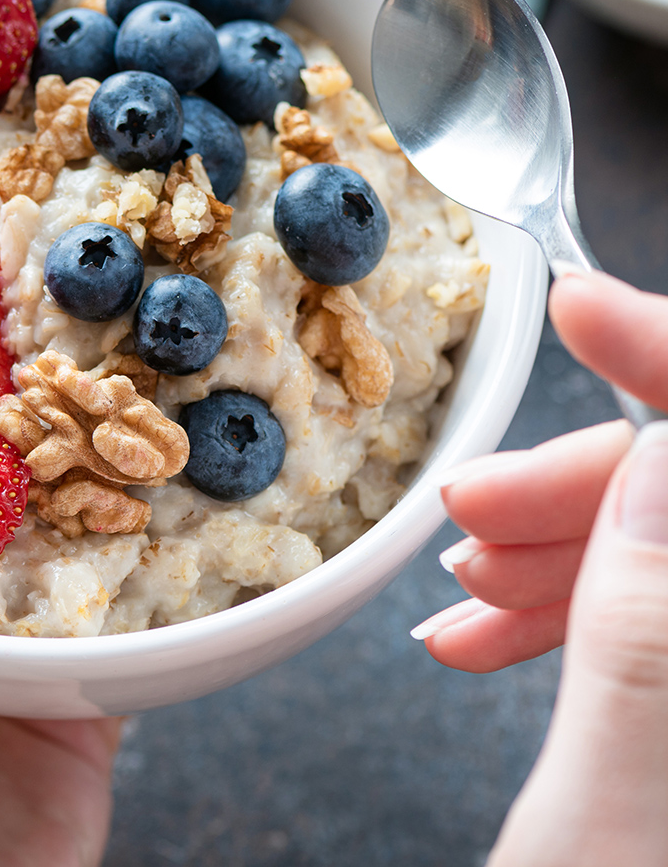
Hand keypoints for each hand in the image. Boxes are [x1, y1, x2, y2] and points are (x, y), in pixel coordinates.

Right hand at [411, 271, 667, 863]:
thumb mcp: (626, 806)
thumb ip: (659, 615)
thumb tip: (663, 451)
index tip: (574, 304)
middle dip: (589, 481)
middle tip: (467, 511)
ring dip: (565, 546)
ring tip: (461, 583)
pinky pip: (650, 614)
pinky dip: (568, 604)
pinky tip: (489, 626)